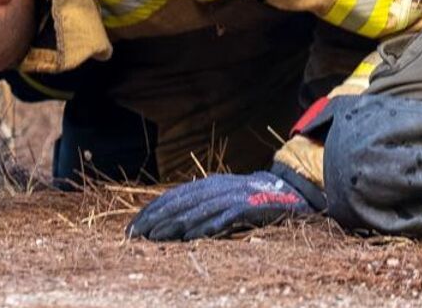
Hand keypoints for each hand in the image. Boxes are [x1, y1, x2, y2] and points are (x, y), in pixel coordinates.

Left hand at [126, 169, 317, 240]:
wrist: (290, 192)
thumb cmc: (251, 199)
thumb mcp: (223, 197)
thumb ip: (200, 205)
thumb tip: (170, 223)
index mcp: (209, 183)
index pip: (173, 196)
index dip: (151, 211)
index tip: (131, 228)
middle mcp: (218, 186)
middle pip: (180, 202)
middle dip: (155, 219)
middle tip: (135, 236)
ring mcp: (234, 196)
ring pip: (198, 210)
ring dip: (174, 225)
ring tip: (155, 238)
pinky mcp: (249, 207)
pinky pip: (224, 217)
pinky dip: (207, 226)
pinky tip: (191, 238)